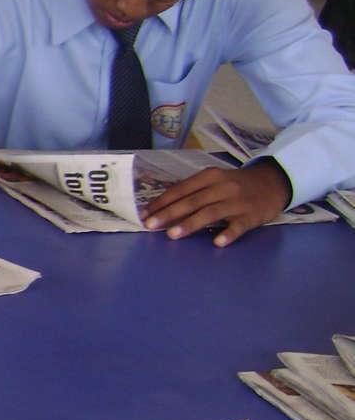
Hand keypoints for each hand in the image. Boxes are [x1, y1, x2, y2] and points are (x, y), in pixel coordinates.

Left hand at [142, 160, 291, 246]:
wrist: (273, 182)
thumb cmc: (235, 185)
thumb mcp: (214, 181)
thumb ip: (192, 192)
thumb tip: (161, 208)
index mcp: (210, 177)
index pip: (182, 189)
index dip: (162, 202)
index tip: (145, 214)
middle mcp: (223, 187)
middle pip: (193, 201)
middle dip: (169, 213)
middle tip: (151, 225)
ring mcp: (238, 202)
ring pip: (211, 212)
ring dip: (190, 224)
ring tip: (172, 235)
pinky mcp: (252, 215)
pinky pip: (239, 226)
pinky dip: (228, 233)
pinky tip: (217, 242)